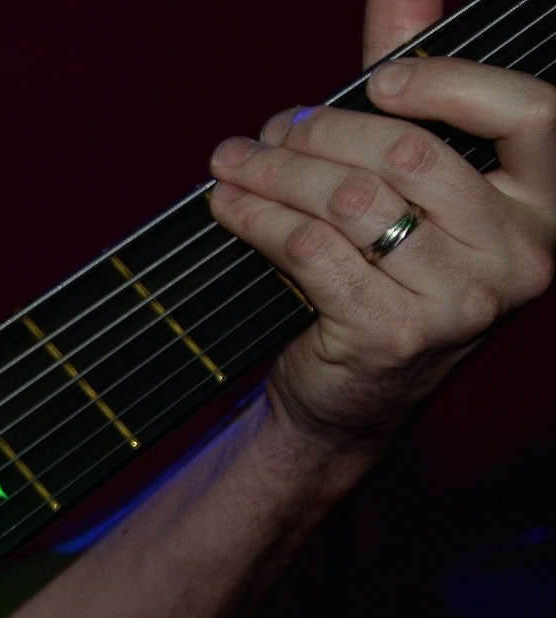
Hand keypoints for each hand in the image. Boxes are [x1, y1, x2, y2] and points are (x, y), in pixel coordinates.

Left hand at [205, 0, 555, 449]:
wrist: (351, 399)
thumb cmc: (385, 278)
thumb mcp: (416, 188)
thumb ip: (420, 90)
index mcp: (546, 206)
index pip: (532, 112)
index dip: (450, 82)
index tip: (379, 82)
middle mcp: (521, 255)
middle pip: (411, 154)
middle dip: (320, 132)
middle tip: (265, 133)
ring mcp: (462, 302)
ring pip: (351, 200)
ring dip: (274, 174)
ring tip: (233, 164)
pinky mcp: (394, 334)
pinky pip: (311, 250)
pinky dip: (256, 220)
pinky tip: (228, 209)